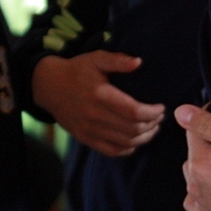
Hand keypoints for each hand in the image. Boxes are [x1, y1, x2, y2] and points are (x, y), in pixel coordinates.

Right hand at [32, 51, 164, 156]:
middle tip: (160, 117)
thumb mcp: (95, 59)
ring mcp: (89, 130)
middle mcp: (95, 115)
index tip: (161, 107)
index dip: (152, 112)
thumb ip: (118, 60)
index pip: (133, 111)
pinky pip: (112, 150)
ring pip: (125, 142)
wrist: (49, 87)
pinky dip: (128, 148)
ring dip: (144, 137)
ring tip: (153, 128)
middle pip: (133, 129)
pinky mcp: (85, 138)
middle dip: (152, 124)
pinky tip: (136, 140)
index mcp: (100, 95)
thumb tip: (139, 62)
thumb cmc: (76, 70)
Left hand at [177, 104, 210, 210]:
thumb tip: (180, 112)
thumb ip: (208, 124)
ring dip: (207, 171)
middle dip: (209, 149)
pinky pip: (198, 201)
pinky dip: (206, 193)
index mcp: (200, 165)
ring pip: (195, 178)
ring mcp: (203, 207)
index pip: (193, 132)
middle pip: (194, 156)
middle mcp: (195, 188)